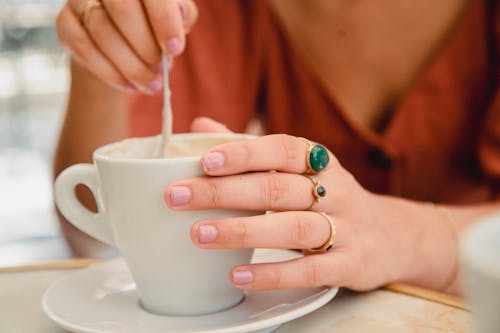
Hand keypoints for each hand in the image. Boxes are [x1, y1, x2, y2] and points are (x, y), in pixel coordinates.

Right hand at [56, 0, 197, 92]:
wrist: (120, 40)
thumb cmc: (153, 25)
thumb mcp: (175, 18)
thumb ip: (182, 15)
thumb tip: (181, 15)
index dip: (163, 21)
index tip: (174, 49)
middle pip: (121, 9)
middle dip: (145, 47)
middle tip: (161, 72)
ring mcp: (80, 1)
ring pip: (102, 33)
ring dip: (131, 66)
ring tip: (151, 85)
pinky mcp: (65, 23)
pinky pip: (84, 48)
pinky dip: (110, 73)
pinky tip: (130, 85)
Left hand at [164, 123, 417, 290]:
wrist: (390, 236)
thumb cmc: (329, 198)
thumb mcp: (300, 169)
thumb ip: (251, 150)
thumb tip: (201, 126)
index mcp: (319, 161)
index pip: (281, 149)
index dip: (243, 153)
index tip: (203, 161)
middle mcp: (335, 189)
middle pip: (277, 188)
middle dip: (224, 193)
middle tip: (178, 197)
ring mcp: (345, 227)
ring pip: (292, 227)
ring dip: (242, 230)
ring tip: (199, 234)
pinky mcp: (350, 264)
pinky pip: (310, 269)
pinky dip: (272, 273)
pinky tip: (237, 275)